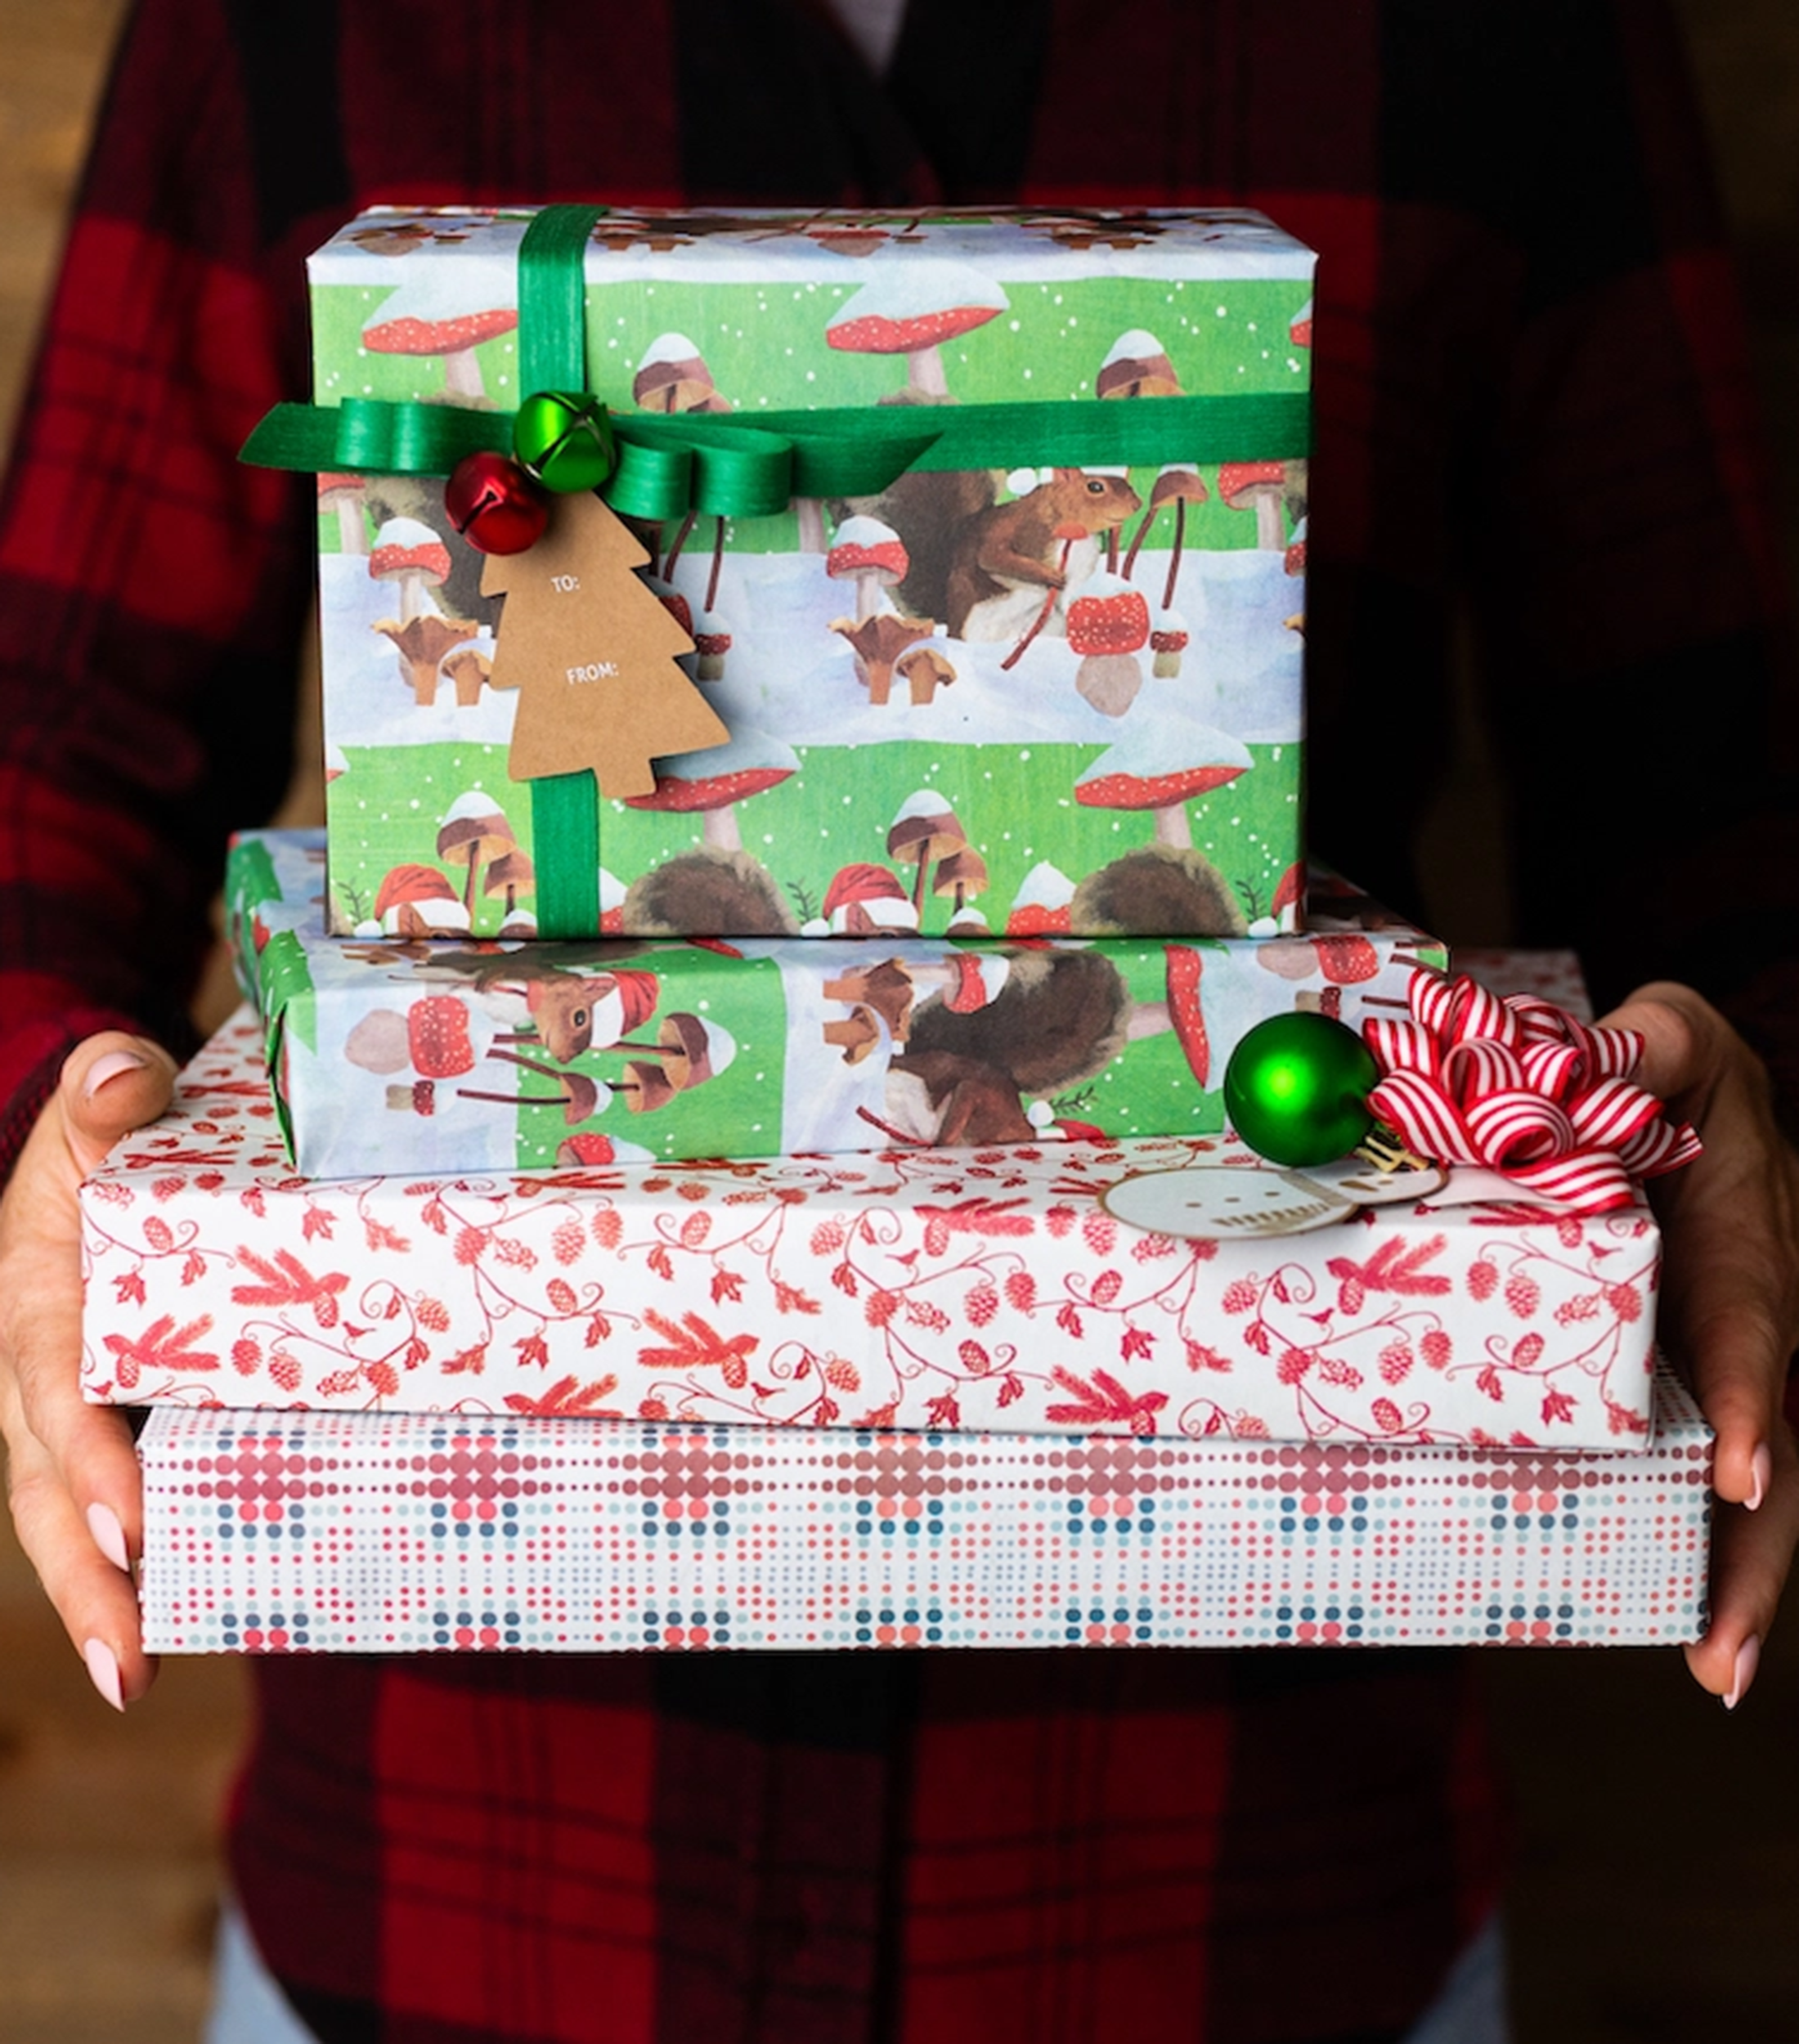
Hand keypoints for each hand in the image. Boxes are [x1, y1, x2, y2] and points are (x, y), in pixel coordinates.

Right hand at [0, 1034, 177, 1707]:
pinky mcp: (112, 1421)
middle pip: (43, 1484)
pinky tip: (192, 1622)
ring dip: (102, 1599)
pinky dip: (141, 1563)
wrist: (104, 1143)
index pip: (52, 1383)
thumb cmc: (113, 1126)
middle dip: (81, 1578)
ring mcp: (68, 1404)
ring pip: (65, 1513)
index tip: (123, 1524)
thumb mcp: (109, 1097)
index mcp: (36, 1291)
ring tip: (143, 1676)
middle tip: (131, 1666)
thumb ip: (113, 1089)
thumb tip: (122, 1076)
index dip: (81, 1456)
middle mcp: (37, 1365)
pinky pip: (117, 1496)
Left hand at [1603, 983, 1798, 1706]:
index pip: (1755, 1325)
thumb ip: (1646, 1044)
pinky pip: (1690, 1462)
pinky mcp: (1686, 1380)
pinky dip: (1693, 1541)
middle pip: (1774, 1444)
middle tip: (1725, 1654)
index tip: (1739, 1477)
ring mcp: (1725, 1358)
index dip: (1749, 1399)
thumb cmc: (1668, 1067)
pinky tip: (1671, 1619)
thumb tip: (1601, 1061)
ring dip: (1738, 1576)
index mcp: (1746, 1240)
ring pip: (1750, 1478)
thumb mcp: (1669, 1038)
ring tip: (1714, 1668)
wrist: (1681, 1085)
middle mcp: (1752, 1315)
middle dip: (1759, 1553)